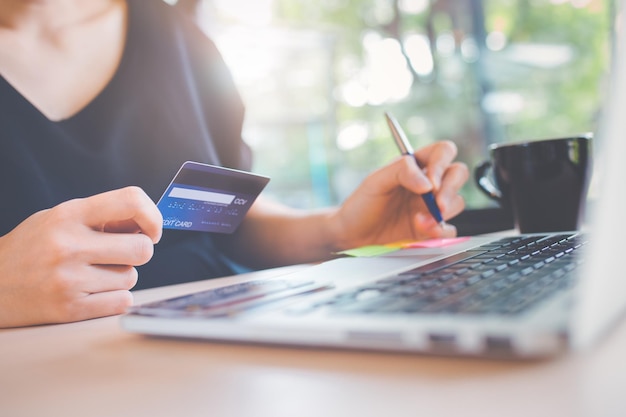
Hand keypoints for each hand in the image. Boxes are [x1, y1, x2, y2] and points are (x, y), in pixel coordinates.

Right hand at [0, 186, 162, 327]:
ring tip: (94, 274)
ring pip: (132, 278)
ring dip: (121, 277)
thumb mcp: (59, 218)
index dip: (152, 216)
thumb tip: (147, 224)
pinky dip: (115, 298)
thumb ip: (100, 217)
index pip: (131, 201)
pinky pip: (121, 302)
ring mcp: (69, 279)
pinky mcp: (70, 309)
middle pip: (142, 248)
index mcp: (69, 215)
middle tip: (121, 254)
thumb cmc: (32, 248)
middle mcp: (69, 245)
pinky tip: (93, 291)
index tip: (151, 229)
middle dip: (139, 252)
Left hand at [330, 141, 467, 249]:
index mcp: (415, 165)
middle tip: (438, 205)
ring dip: (442, 212)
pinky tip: (425, 231)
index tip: (431, 183)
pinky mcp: (430, 228)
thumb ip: (401, 172)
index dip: (441, 164)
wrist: (353, 234)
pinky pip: (449, 228)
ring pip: (457, 202)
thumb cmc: (362, 204)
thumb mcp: (375, 181)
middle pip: (458, 174)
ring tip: (418, 221)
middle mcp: (427, 184)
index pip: (442, 152)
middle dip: (450, 189)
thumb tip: (428, 183)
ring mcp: (430, 206)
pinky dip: (441, 231)